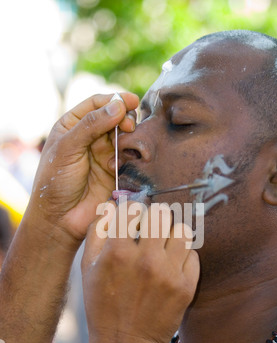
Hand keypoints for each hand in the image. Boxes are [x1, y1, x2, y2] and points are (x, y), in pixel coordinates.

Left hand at [27, 93, 138, 245]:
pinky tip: (121, 163)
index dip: (114, 100)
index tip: (131, 101)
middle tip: (129, 126)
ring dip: (129, 137)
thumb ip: (91, 126)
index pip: (97, 104)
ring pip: (125, 136)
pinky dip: (130, 156)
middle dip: (125, 118)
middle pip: (115, 117)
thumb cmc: (56, 181)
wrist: (61, 218)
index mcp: (73, 125)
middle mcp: (90, 137)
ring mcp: (104, 154)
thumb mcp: (68, 148)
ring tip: (126, 143)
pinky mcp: (116, 171)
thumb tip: (118, 106)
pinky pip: (129, 157)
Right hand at [82, 202, 199, 342]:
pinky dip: (183, 257)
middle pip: (162, 213)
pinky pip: (193, 254)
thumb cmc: (102, 305)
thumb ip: (97, 231)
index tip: (133, 219)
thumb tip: (112, 206)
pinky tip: (171, 267)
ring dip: (172, 236)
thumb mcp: (87, 268)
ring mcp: (169, 274)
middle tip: (150, 231)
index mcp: (118, 252)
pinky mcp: (186, 287)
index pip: (133, 208)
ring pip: (182, 231)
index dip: (132, 211)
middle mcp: (146, 260)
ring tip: (163, 248)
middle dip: (154, 219)